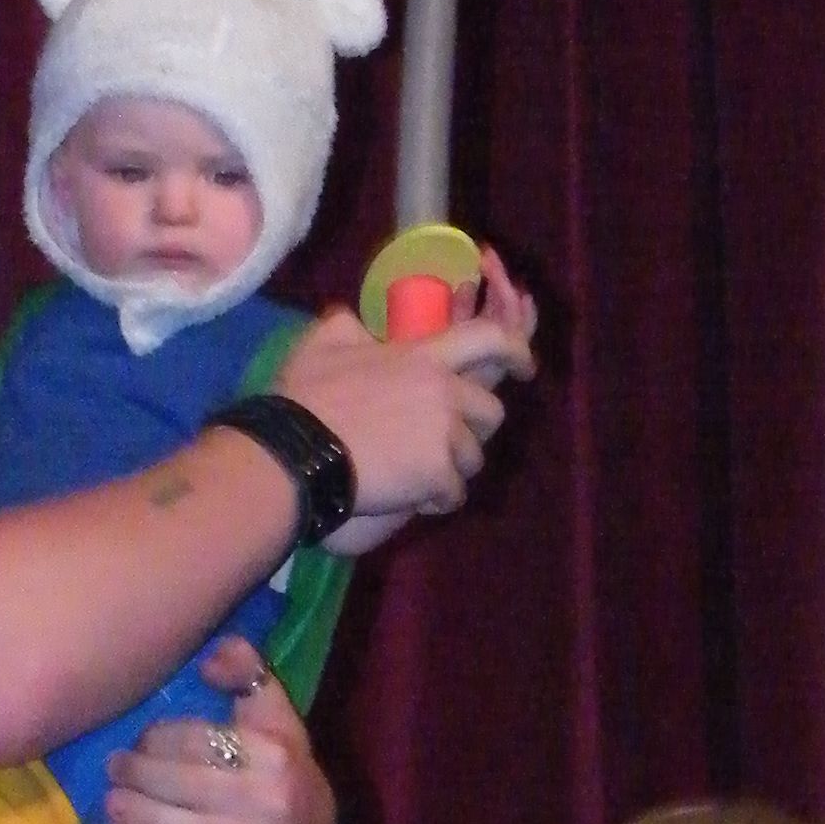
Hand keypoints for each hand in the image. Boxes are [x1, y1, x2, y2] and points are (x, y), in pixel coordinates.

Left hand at [100, 639, 336, 823]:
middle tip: (113, 769)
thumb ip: (246, 672)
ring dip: (148, 820)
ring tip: (113, 805)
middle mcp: (271, 797)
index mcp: (273, 750)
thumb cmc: (283, 766)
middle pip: (192, 786)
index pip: (204, 740)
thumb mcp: (274, 714)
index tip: (139, 737)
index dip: (163, 737)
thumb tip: (210, 657)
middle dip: (144, 775)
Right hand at [280, 252, 536, 544]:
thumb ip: (350, 326)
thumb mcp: (324, 341)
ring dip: (450, 468)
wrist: (297, 451)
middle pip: (493, 412)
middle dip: (475, 429)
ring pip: (474, 458)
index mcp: (424, 357)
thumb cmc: (306, 395)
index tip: (527, 367)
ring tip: (416, 474)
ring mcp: (445, 435)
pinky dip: (435, 499)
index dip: (517, 350)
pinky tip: (407, 497)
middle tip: (446, 443)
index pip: (490, 339)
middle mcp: (445, 392)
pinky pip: (454, 493)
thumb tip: (357, 324)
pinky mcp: (438, 475)